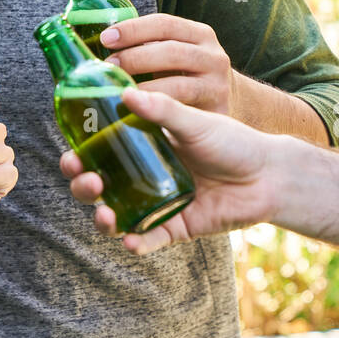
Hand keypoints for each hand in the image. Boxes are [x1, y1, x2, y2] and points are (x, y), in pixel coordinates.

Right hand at [59, 86, 279, 253]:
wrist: (268, 173)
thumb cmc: (232, 141)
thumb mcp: (195, 121)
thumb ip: (163, 110)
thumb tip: (125, 93)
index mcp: (142, 146)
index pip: (99, 151)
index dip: (79, 155)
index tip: (70, 153)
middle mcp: (143, 176)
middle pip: (99, 185)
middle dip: (83, 185)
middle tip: (85, 178)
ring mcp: (156, 203)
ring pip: (117, 216)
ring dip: (102, 218)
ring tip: (103, 213)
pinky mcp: (175, 227)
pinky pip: (148, 239)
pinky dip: (137, 244)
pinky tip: (131, 242)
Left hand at [100, 14, 239, 116]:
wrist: (227, 105)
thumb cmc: (187, 76)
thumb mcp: (176, 54)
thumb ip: (150, 45)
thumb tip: (103, 42)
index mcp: (200, 34)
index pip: (164, 24)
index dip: (134, 29)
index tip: (106, 39)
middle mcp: (213, 56)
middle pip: (171, 51)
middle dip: (135, 57)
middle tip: (107, 66)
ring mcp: (217, 85)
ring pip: (178, 84)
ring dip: (145, 88)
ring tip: (120, 91)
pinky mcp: (217, 113)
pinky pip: (184, 112)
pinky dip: (158, 109)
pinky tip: (139, 110)